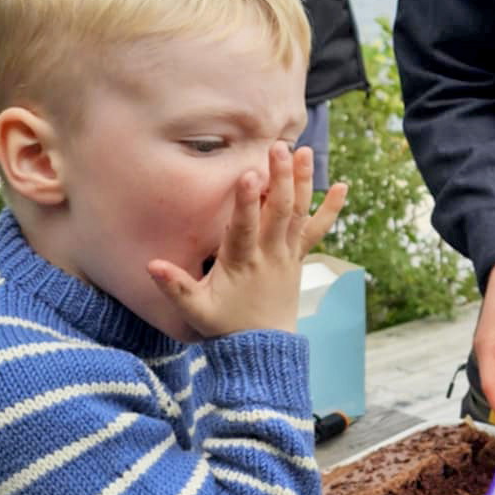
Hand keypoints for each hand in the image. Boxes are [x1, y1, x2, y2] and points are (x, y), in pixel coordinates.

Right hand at [149, 143, 347, 338]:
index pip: (244, 227)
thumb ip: (175, 287)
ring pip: (299, 214)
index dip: (246, 201)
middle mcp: (270, 255)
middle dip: (279, 178)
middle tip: (279, 147)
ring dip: (303, 183)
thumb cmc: (226, 326)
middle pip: (278, 212)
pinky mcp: (298, 256)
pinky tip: (343, 186)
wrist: (264, 348)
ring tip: (304, 151)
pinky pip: (317, 229)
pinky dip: (331, 209)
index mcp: (242, 263)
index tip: (249, 174)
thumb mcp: (195, 310)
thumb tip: (151, 265)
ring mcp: (288, 254)